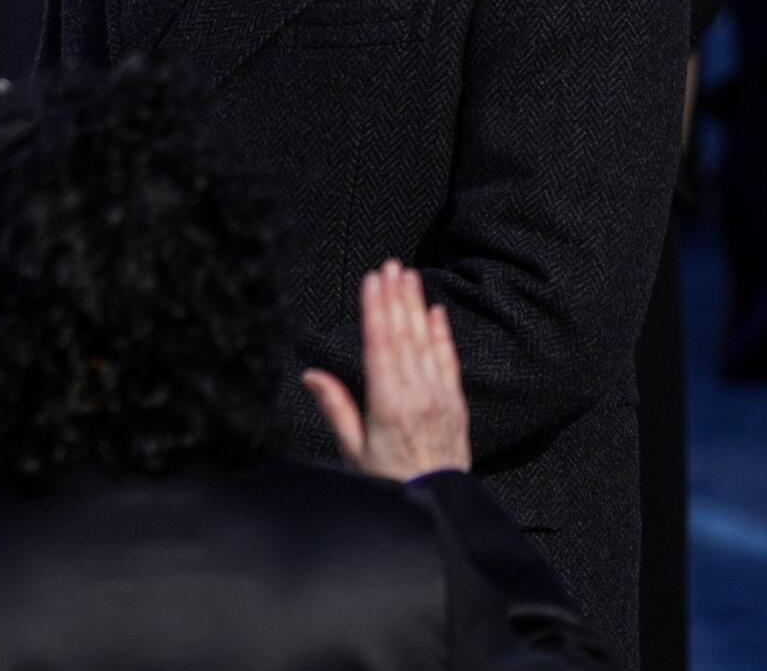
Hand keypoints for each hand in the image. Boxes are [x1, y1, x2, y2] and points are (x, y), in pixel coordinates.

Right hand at [302, 259, 471, 480]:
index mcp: (387, 405)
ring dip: (416, 306)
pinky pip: (448, 360)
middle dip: (395, 297)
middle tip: (390, 266)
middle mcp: (416, 395)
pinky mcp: (455, 402)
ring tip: (409, 276)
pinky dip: (442, 334)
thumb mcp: (352, 449)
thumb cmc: (389, 478)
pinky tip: (436, 311)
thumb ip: (336, 408)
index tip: (372, 280)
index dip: (376, 310)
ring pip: (425, 341)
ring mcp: (440, 396)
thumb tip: (311, 374)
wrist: (438, 502)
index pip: (380, 346)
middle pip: (403, 336)